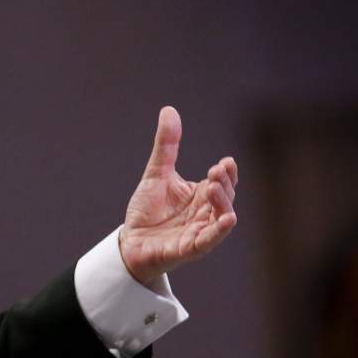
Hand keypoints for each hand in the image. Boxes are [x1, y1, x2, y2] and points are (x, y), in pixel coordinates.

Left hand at [119, 106, 237, 284]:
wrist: (130, 241)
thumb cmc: (147, 211)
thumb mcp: (156, 173)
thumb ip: (166, 145)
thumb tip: (169, 110)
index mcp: (201, 195)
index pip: (223, 181)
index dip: (227, 172)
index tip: (224, 162)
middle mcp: (205, 213)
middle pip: (225, 197)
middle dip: (224, 184)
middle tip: (216, 172)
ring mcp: (200, 231)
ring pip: (221, 218)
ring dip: (223, 203)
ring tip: (213, 187)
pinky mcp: (190, 248)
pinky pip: (209, 240)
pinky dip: (219, 231)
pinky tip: (227, 219)